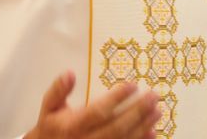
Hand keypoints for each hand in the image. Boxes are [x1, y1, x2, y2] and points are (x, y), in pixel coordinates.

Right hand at [24, 71, 160, 138]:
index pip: (99, 111)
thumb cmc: (51, 127)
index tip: (133, 84)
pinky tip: (153, 132)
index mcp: (73, 125)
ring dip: (143, 125)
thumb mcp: (49, 106)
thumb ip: (59, 90)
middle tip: (153, 96)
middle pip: (117, 127)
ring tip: (157, 110)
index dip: (117, 98)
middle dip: (137, 111)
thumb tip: (69, 73)